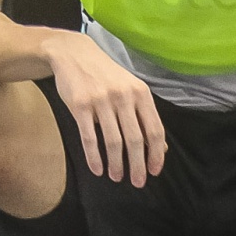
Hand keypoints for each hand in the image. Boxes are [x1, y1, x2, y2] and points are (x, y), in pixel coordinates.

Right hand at [43, 29, 166, 187]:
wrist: (74, 53)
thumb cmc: (106, 74)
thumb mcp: (130, 88)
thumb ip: (144, 115)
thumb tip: (161, 147)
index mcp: (140, 92)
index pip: (154, 130)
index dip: (156, 154)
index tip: (154, 171)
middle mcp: (122, 96)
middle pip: (135, 139)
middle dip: (137, 165)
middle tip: (137, 182)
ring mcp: (100, 100)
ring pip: (113, 141)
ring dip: (116, 164)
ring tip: (116, 176)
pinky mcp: (80, 105)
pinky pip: (89, 137)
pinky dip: (94, 157)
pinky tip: (97, 169)